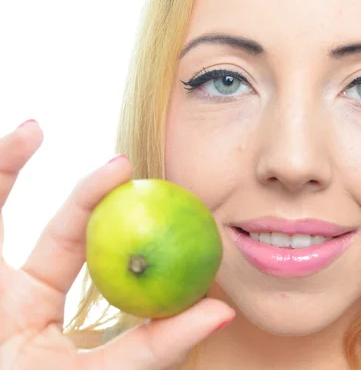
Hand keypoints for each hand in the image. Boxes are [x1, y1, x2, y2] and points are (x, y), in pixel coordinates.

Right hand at [0, 120, 234, 369]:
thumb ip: (158, 346)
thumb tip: (225, 310)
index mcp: (58, 328)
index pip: (104, 271)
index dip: (135, 238)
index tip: (171, 206)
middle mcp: (19, 306)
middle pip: (60, 236)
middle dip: (90, 196)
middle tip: (126, 163)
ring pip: (0, 216)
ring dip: (11, 167)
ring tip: (35, 129)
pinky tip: (18, 137)